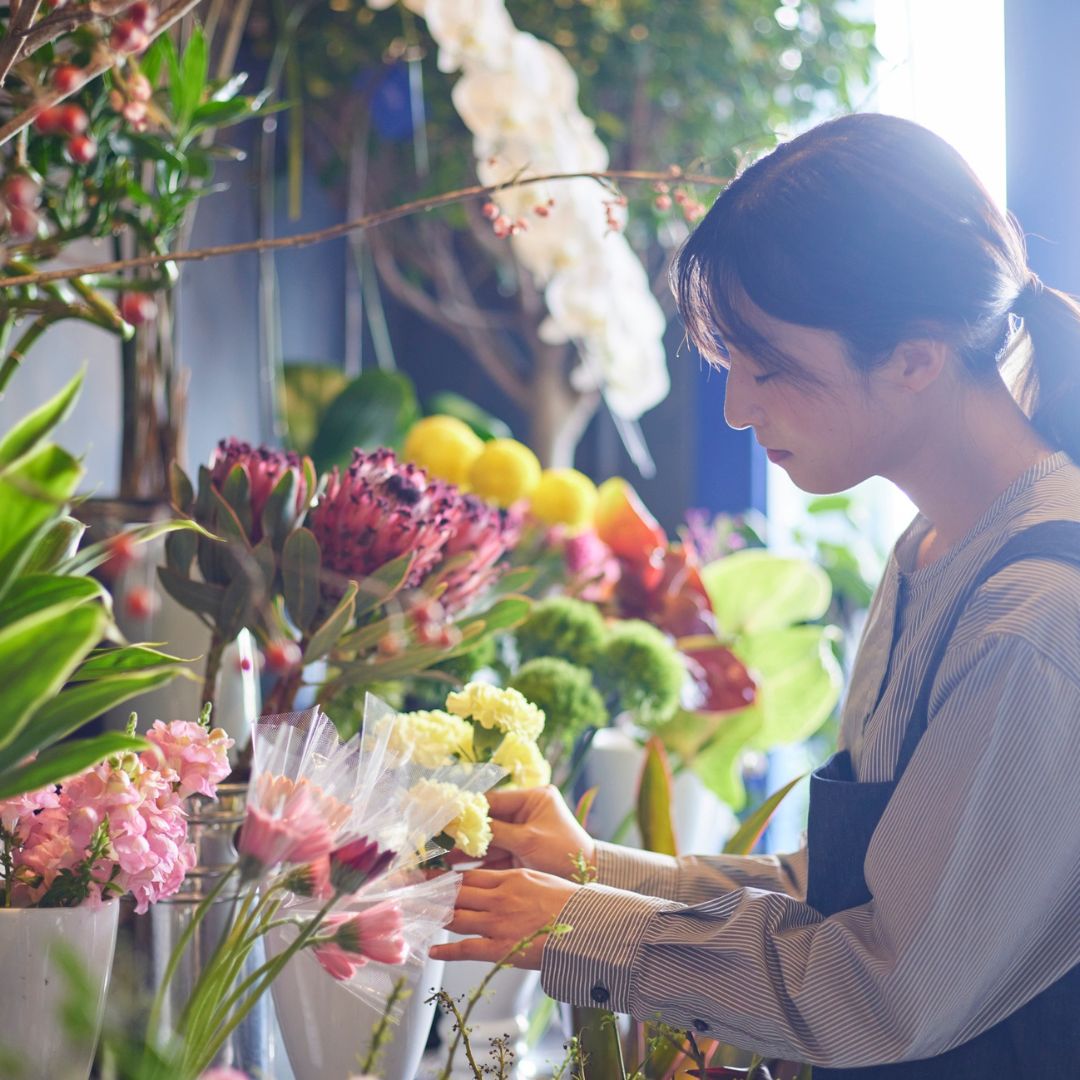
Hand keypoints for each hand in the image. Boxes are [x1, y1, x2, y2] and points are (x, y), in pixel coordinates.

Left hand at [429, 867, 578, 968]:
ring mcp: (499, 922)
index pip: (468, 875)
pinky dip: (447, 951)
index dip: (445, 877)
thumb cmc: (568, 902)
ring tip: (417, 916)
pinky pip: (467, 949)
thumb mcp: (538, 879)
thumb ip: (514, 880)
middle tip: (411, 892)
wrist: (588, 925)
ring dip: (435, 916)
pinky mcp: (502, 948)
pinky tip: (433, 951)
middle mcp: (499, 897)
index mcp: (510, 878)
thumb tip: (497, 882)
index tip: (428, 877)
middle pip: (456, 893)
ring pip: (457, 917)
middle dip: (431, 893)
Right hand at [447, 785, 596, 879]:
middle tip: (436, 837)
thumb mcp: (530, 840)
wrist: (586, 880)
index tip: (444, 815)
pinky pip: (491, 855)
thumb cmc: (564, 853)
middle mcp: (524, 813)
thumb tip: (464, 825)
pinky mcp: (516, 854)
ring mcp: (520, 834)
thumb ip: (496, 832)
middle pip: (486, 820)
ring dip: (464, 849)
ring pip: (486, 840)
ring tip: (437, 857)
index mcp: (533, 798)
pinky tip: (452, 869)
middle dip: (463, 832)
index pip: (493, 800)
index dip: (468, 809)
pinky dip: (473, 862)